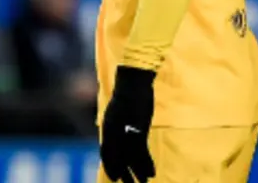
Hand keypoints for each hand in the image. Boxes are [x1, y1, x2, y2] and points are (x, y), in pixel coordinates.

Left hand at [99, 66, 156, 182]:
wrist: (132, 83)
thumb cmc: (126, 95)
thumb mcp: (116, 112)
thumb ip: (116, 125)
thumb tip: (119, 136)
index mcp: (108, 127)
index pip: (106, 152)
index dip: (110, 166)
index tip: (114, 177)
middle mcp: (114, 132)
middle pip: (117, 159)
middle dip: (122, 173)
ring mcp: (126, 132)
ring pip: (130, 159)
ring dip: (137, 173)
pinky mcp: (138, 131)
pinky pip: (142, 153)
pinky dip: (146, 164)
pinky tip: (151, 173)